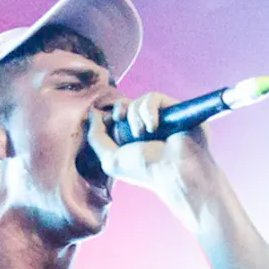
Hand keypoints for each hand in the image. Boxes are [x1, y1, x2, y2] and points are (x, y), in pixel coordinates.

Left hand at [85, 92, 219, 199]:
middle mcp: (145, 128)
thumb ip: (96, 137)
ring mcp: (160, 118)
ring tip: (143, 134)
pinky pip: (152, 98)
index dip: (108, 117)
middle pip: (124, 105)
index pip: (114, 117)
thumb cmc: (144, 170)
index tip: (109, 122)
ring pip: (137, 101)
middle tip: (120, 119)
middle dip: (119, 110)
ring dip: (134, 116)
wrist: (175, 170)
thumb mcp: (110, 159)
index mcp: (130, 140)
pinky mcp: (173, 108)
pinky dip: (148, 110)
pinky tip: (153, 127)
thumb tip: (92, 113)